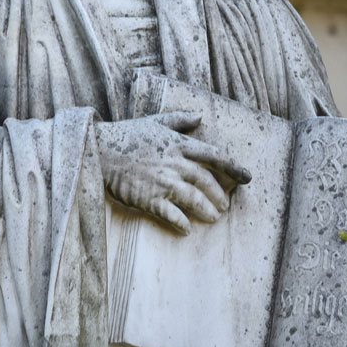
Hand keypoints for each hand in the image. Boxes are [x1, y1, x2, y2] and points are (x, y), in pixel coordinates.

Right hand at [95, 111, 250, 233]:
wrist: (99, 150)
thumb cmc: (127, 134)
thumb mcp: (155, 121)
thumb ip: (180, 119)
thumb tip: (199, 116)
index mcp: (179, 144)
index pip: (214, 156)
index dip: (234, 167)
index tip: (247, 177)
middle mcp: (175, 163)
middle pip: (206, 182)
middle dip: (220, 196)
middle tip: (225, 206)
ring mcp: (163, 182)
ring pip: (194, 199)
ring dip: (207, 211)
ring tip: (214, 218)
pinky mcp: (149, 198)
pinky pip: (172, 214)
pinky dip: (182, 223)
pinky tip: (187, 230)